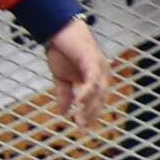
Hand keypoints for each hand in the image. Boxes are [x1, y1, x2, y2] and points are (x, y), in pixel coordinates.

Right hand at [45, 15, 109, 129]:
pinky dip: (86, 92)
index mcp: (96, 78)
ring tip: (79, 119)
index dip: (89, 116)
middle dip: (90, 115)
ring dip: (88, 107)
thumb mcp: (61, 78)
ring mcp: (99, 67)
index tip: (81, 129)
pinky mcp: (92, 61)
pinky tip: (78, 103)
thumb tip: (63, 113)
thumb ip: (64, 95)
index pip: (96, 102)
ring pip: (97, 92)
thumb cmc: (61, 51)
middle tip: (81, 128)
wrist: (58, 30)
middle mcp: (102, 74)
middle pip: (100, 99)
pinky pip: (91, 80)